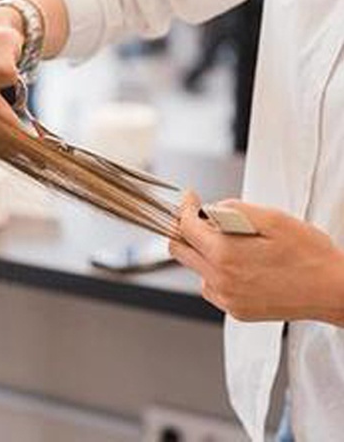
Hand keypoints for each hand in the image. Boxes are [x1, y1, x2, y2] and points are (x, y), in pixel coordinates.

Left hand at [169, 192, 343, 323]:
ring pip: (196, 270)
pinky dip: (217, 273)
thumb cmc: (310, 256)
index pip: (185, 227)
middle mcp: (220, 280)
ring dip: (205, 253)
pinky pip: (212, 287)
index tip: (190, 199)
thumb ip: (234, 210)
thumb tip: (211, 208)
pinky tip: (243, 266)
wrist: (333, 291)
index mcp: (225, 255)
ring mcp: (227, 298)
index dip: (185, 208)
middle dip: (187, 230)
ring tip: (236, 245)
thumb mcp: (273, 219)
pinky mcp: (235, 311)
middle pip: (180, 251)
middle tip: (204, 219)